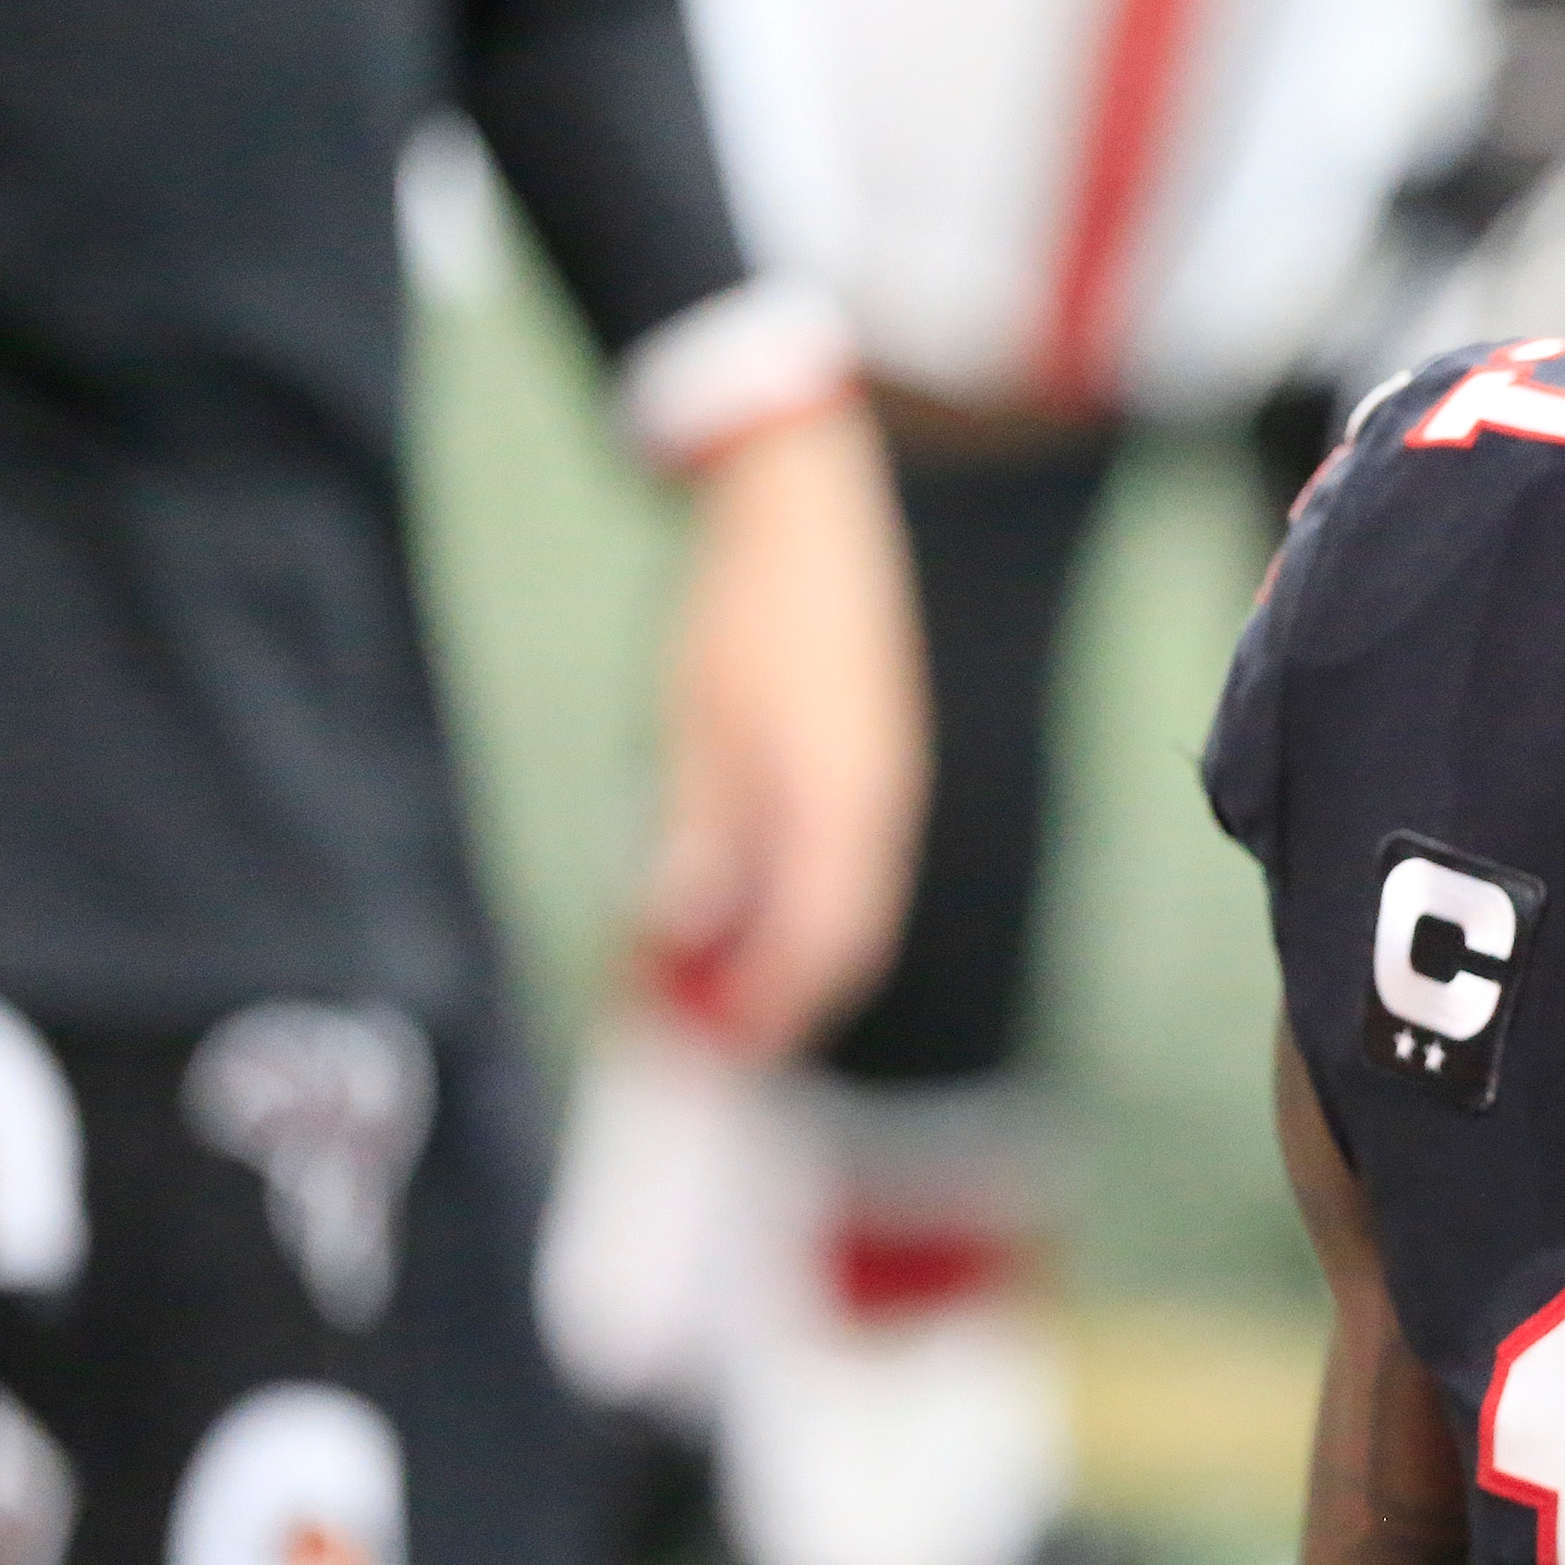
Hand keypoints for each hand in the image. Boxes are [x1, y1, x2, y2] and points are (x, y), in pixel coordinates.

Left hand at [641, 399, 928, 1060]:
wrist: (805, 507)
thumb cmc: (747, 606)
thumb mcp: (699, 718)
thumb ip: (701, 831)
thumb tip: (687, 928)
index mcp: (843, 803)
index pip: (819, 949)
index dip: (763, 1014)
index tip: (700, 1057)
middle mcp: (878, 808)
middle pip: (839, 945)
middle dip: (767, 1002)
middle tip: (682, 1033)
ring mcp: (881, 786)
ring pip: (839, 909)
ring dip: (769, 955)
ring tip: (685, 974)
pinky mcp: (868, 765)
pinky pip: (836, 865)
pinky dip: (784, 906)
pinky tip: (726, 903)